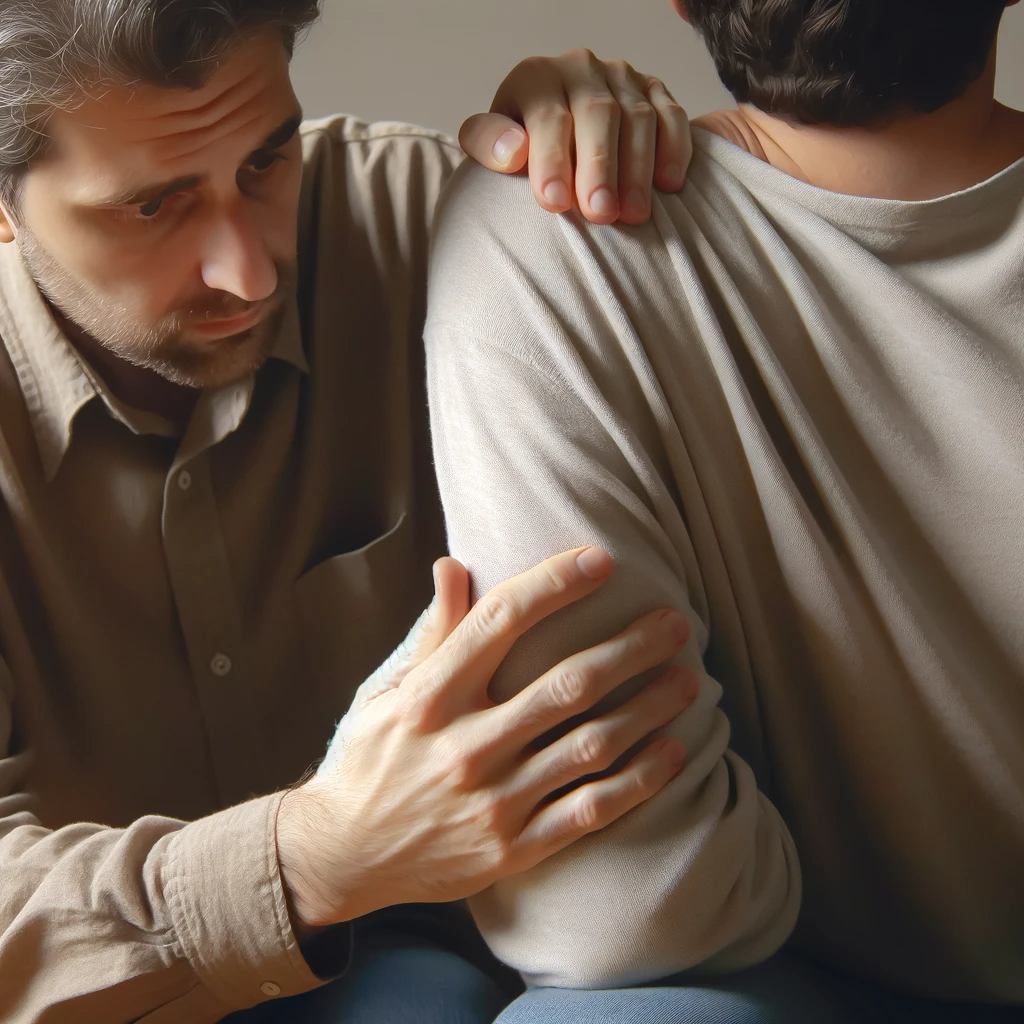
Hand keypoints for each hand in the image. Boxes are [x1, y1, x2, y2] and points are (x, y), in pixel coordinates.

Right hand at [277, 547, 696, 929]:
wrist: (342, 854)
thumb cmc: (369, 757)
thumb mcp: (384, 689)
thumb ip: (431, 633)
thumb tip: (453, 565)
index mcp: (430, 697)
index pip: (500, 622)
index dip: (555, 585)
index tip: (602, 560)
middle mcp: (465, 746)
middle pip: (567, 685)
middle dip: (631, 648)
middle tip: (675, 623)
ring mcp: (493, 801)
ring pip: (590, 746)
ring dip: (648, 709)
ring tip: (688, 680)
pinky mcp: (513, 847)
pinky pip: (590, 811)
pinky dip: (638, 781)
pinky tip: (672, 752)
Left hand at [459, 49, 691, 224]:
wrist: (553, 134)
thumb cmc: (521, 148)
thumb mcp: (489, 144)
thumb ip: (488, 143)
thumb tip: (511, 152)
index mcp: (536, 77)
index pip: (547, 116)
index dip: (552, 159)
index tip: (554, 203)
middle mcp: (580, 69)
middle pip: (598, 114)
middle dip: (599, 167)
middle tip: (600, 214)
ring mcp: (621, 78)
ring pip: (638, 117)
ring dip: (637, 169)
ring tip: (633, 215)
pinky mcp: (654, 90)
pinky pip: (671, 115)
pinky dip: (674, 149)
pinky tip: (669, 185)